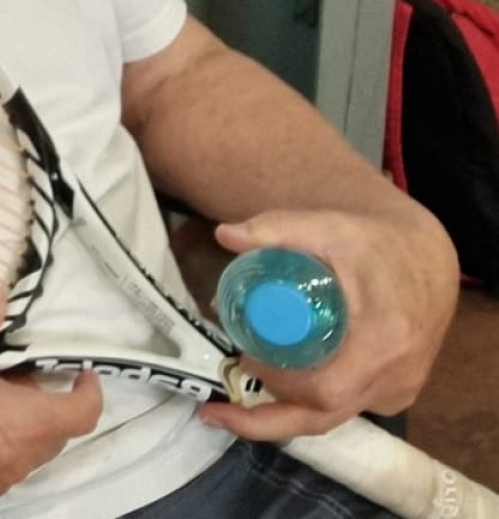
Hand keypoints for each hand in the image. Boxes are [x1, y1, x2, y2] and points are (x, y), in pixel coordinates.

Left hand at [199, 207, 457, 441]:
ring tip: (231, 407)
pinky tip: (275, 385)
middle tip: (216, 409)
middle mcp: (396, 375)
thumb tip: (224, 234)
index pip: (324, 388)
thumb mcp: (326, 225)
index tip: (242, 358)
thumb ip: (276, 227)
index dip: (278, 383)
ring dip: (283, 412)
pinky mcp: (397, 392)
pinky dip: (309, 401)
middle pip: (323, 415)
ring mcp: (399, 389)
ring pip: (333, 416)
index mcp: (383, 338)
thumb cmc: (374, 241)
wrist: (428, 258)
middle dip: (265, 418)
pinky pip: (346, 406)